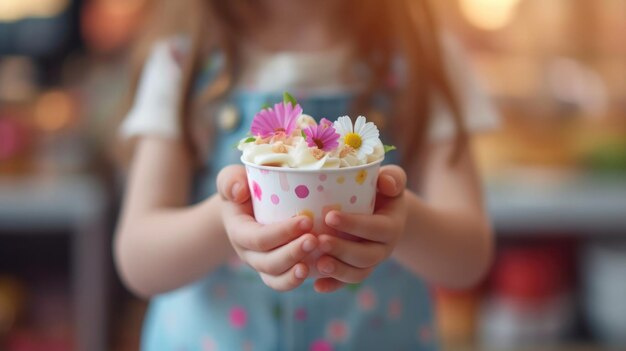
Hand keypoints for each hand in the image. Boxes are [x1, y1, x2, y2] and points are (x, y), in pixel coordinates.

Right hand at [217, 165, 318, 290]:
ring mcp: (261, 265)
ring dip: (295, 272)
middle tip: (314, 240)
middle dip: (292, 253)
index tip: (306, 220)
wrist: (243, 207)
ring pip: (276, 277)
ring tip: (317, 260)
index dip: (281, 233)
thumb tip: (239, 191)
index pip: (258, 238)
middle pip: (268, 262)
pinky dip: (297, 280)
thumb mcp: (231, 179)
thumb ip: (230, 181)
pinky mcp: (274, 271)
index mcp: (238, 231)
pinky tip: (316, 270)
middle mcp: (248, 253)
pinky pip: (282, 283)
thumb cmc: (242, 189)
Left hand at [314, 165, 407, 292]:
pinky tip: (317, 285)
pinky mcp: (356, 270)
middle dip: (343, 250)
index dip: (355, 224)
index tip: (330, 216)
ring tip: (318, 263)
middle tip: (320, 241)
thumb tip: (386, 183)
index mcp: (391, 226)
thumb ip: (393, 178)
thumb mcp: (391, 180)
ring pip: (358, 273)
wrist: (381, 210)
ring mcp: (370, 262)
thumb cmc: (380, 189)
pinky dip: (333, 285)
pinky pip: (346, 283)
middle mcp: (383, 248)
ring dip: (338, 271)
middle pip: (367, 256)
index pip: (376, 228)